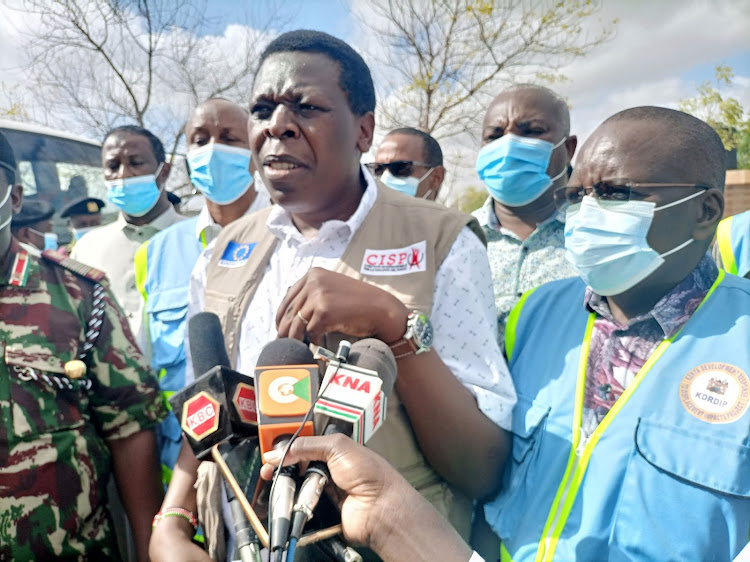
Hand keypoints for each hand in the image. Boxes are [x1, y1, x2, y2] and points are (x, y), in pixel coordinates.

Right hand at [261, 435, 472, 561]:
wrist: (380, 508)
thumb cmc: (367, 472)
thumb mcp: (337, 447)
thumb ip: (306, 445)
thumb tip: (276, 452)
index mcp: (334, 452)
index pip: (304, 447)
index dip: (287, 449)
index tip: (270, 454)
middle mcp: (328, 471)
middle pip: (297, 468)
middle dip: (281, 469)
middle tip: (267, 473)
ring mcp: (323, 494)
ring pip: (296, 489)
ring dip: (285, 488)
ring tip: (273, 486)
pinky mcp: (320, 514)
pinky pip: (300, 509)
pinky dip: (291, 507)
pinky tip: (281, 502)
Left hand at [276, 268, 406, 344]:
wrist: (381, 309)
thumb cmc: (359, 303)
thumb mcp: (333, 289)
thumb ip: (313, 294)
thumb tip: (291, 314)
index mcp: (314, 274)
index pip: (288, 296)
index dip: (282, 315)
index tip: (280, 328)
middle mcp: (313, 281)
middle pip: (290, 311)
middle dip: (285, 329)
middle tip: (283, 343)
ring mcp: (318, 295)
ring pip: (296, 323)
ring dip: (295, 339)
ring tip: (297, 349)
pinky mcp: (324, 311)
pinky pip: (309, 332)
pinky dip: (311, 342)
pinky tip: (316, 347)